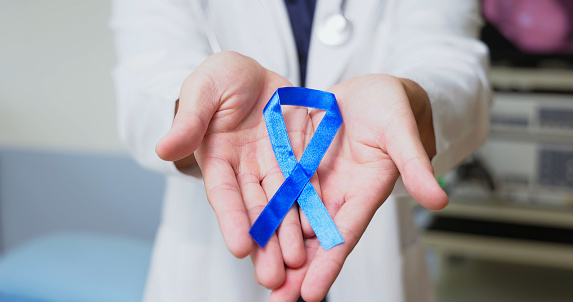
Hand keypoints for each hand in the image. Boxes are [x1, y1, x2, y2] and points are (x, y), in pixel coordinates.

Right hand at [155, 51, 310, 288]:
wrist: (252, 72)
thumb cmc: (221, 78)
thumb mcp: (204, 89)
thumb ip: (190, 120)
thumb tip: (164, 149)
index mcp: (218, 157)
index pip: (224, 193)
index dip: (232, 219)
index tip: (239, 247)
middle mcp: (246, 168)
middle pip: (256, 208)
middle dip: (264, 242)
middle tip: (274, 276)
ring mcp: (273, 164)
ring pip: (283, 203)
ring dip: (290, 233)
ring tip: (300, 264)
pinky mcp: (298, 154)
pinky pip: (307, 181)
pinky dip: (312, 205)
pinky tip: (321, 230)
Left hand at [270, 75, 447, 300]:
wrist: (372, 91)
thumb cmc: (394, 108)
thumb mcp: (402, 132)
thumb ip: (415, 165)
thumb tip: (440, 200)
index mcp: (365, 191)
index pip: (345, 234)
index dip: (328, 264)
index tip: (310, 294)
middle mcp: (338, 192)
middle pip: (316, 238)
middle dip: (296, 270)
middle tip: (275, 300)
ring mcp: (316, 179)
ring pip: (294, 218)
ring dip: (276, 246)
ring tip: (259, 275)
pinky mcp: (299, 162)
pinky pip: (280, 187)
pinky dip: (267, 210)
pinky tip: (250, 228)